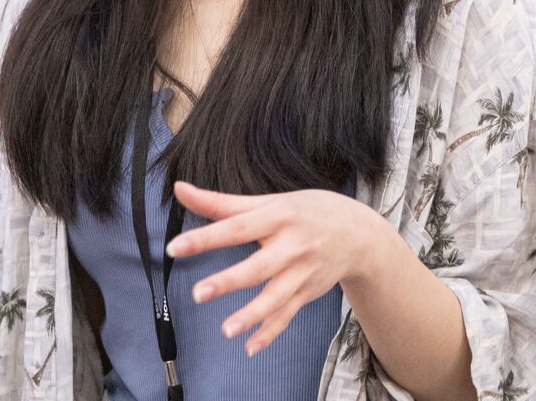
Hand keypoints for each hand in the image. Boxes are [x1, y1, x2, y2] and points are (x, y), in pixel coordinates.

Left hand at [169, 181, 393, 355]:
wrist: (359, 233)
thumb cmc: (305, 212)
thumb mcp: (268, 201)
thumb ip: (221, 202)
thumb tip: (178, 189)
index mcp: (277, 217)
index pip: (236, 227)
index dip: (206, 237)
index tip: (176, 247)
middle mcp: (291, 246)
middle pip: (257, 266)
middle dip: (228, 281)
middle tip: (197, 294)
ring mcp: (302, 272)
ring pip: (275, 297)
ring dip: (252, 315)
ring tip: (226, 331)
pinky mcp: (308, 293)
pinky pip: (287, 315)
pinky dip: (270, 332)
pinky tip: (250, 347)